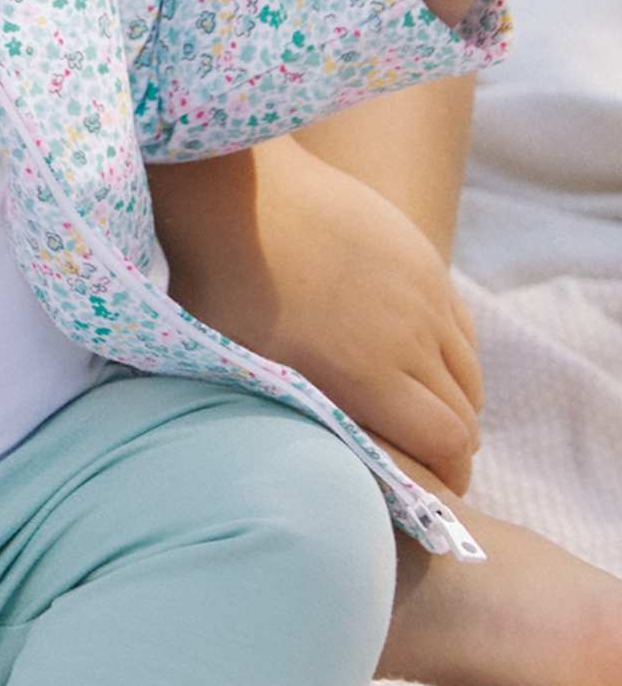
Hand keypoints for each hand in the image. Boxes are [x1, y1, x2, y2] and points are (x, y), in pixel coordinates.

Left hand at [159, 138, 481, 491]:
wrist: (233, 191)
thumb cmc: (218, 287)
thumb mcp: (236, 371)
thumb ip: (275, 421)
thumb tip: (266, 475)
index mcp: (371, 374)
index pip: (446, 443)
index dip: (447, 477)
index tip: (433, 494)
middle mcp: (412, 336)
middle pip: (465, 411)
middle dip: (454, 446)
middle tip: (432, 466)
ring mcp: (423, 293)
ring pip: (467, 368)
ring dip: (456, 400)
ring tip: (428, 417)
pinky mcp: (421, 258)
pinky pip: (459, 324)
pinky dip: (452, 355)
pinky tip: (423, 363)